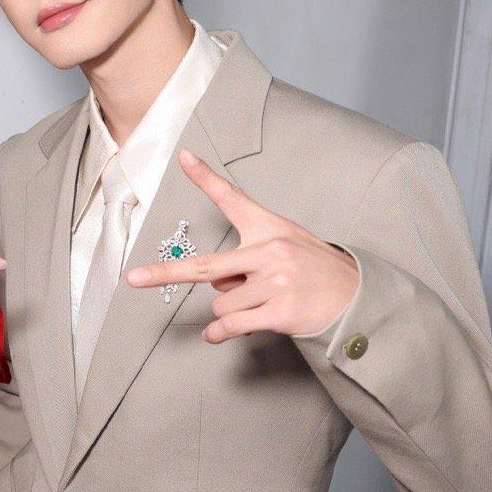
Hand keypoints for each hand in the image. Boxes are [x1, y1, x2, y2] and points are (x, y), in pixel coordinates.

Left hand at [125, 149, 358, 343]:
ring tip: (261, 304)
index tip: (184, 157)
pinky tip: (218, 335)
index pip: (232, 199)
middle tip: (133, 279)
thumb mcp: (286, 247)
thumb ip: (247, 259)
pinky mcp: (280, 310)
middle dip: (165, 273)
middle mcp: (269, 252)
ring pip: (221, 304)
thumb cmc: (314, 270)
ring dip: (231, 311)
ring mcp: (274, 282)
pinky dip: (221, 333)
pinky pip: (233, 325)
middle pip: (204, 266)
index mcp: (268, 228)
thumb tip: (214, 286)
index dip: (206, 177)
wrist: (357, 296)